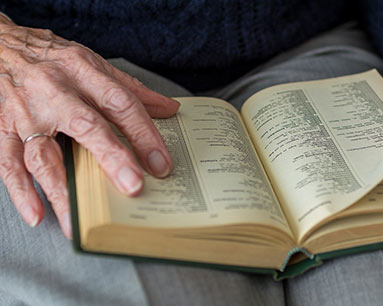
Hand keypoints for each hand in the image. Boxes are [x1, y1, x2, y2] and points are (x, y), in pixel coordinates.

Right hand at [0, 16, 179, 238]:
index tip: (161, 162)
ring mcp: (27, 113)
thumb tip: (170, 108)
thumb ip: (132, 89)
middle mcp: (56, 92)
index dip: (144, 133)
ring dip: (61, 189)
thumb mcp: (95, 63)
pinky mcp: (3, 128)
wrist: (2, 45)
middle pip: (86, 127)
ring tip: (79, 219)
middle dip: (112, 158)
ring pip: (44, 154)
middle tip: (132, 187)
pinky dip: (20, 191)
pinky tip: (36, 214)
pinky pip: (8, 162)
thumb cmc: (54, 59)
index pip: (121, 103)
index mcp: (84, 73)